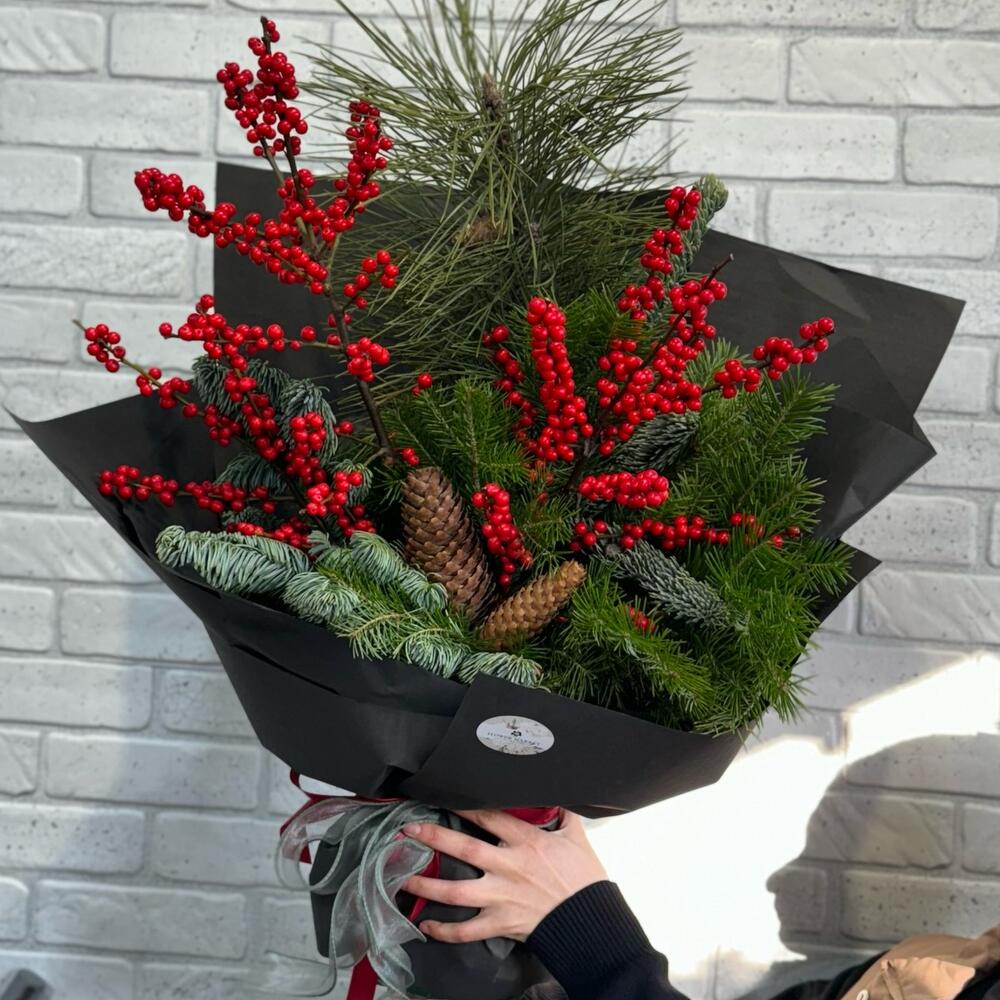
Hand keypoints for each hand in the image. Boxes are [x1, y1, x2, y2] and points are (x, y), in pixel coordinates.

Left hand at [401, 808, 606, 943]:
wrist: (591, 921)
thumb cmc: (584, 878)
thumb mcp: (576, 837)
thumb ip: (563, 814)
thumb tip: (558, 795)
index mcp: (526, 842)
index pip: (489, 817)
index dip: (463, 805)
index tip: (441, 796)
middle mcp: (508, 867)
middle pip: (464, 849)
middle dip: (434, 837)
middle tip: (409, 831)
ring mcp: (501, 897)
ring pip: (455, 892)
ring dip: (426, 886)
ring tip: (403, 879)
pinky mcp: (500, 924)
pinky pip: (466, 930)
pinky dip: (444, 931)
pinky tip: (425, 926)